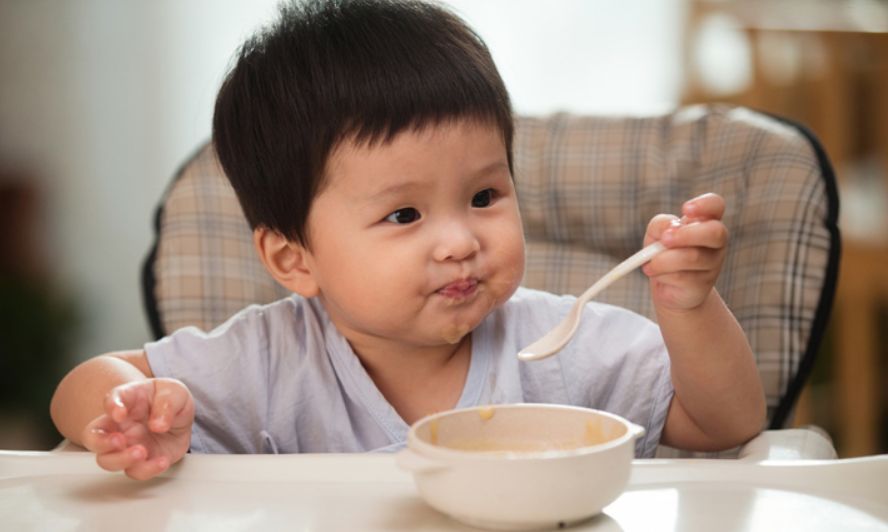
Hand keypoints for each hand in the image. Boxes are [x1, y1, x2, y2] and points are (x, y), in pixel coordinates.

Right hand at [81, 378, 193, 479]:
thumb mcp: (175, 393)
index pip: (111, 399)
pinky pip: (136, 471)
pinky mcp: (140, 462)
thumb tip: (158, 424)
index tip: (120, 413)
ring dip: (121, 460)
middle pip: (93, 437)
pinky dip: (147, 470)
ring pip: (107, 460)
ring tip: (141, 452)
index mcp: (127, 400)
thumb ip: (166, 404)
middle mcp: (120, 425)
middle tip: (119, 441)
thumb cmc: (172, 401)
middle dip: (101, 442)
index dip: (111, 407)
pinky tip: (162, 461)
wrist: (184, 418)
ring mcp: (127, 445)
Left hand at [642, 193, 727, 311]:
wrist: (668, 287)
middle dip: (686, 234)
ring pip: (693, 257)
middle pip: (715, 232)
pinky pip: (682, 276)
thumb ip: (660, 225)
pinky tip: (656, 273)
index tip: (684, 210)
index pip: (716, 205)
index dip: (704, 204)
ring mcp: (713, 264)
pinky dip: (662, 274)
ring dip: (665, 259)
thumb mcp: (656, 234)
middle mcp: (715, 241)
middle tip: (664, 240)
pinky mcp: (703, 284)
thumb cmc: (663, 253)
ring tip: (650, 264)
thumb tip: (670, 228)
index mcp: (705, 222)